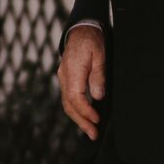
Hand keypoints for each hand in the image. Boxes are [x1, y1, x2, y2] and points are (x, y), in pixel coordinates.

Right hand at [57, 24, 106, 138]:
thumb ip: (98, 75)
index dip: (86, 111)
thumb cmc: (92, 40)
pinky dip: (76, 110)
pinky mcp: (67, 79)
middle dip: (81, 122)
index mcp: (72, 71)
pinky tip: (85, 117)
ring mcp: (63, 78)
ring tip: (91, 131)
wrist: (81, 28)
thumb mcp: (100, 54)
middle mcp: (64, 76)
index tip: (97, 120)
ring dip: (78, 119)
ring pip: (67, 104)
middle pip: (69, 105)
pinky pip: (69, 98)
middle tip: (94, 134)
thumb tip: (97, 96)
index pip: (75, 97)